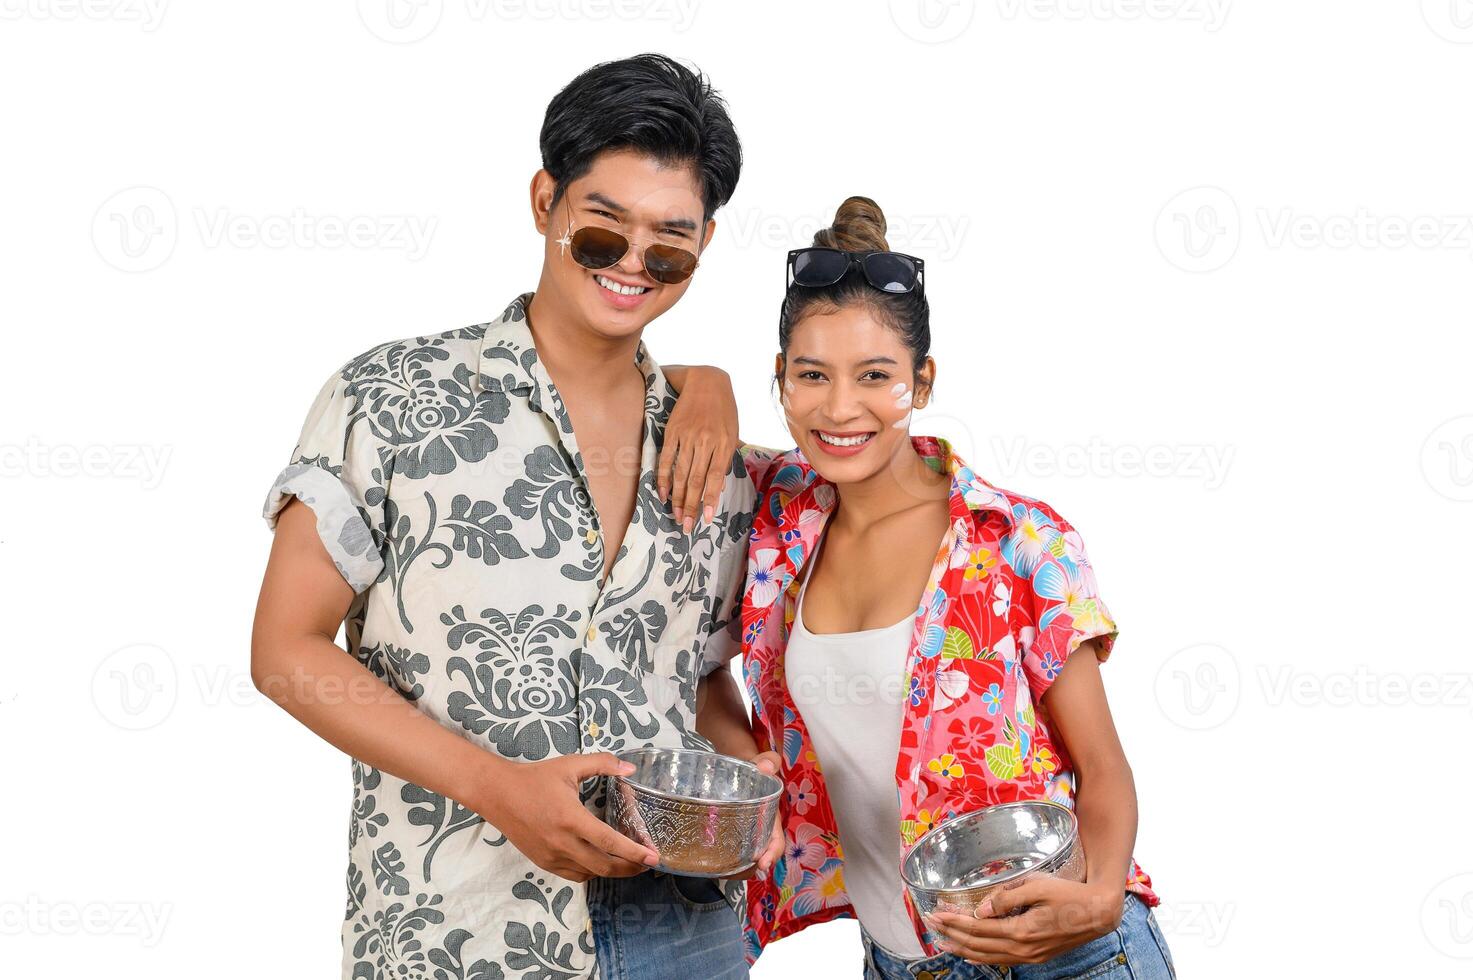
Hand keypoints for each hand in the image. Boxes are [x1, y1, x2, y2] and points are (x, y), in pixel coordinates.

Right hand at [472, 753, 660, 882]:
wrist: (497, 794)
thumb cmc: (534, 778)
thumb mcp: (570, 765)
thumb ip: (602, 764)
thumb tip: (629, 768)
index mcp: (571, 819)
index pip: (609, 842)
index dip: (634, 852)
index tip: (654, 856)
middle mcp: (562, 843)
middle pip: (604, 866)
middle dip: (631, 868)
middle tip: (648, 862)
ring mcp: (552, 856)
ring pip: (590, 874)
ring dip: (612, 871)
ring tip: (629, 862)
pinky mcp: (543, 863)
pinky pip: (574, 875)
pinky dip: (591, 871)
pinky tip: (601, 861)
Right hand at [657, 366, 738, 533]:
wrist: (706, 381)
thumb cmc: (724, 410)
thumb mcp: (733, 432)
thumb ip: (725, 457)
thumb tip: (717, 486)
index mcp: (724, 443)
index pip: (715, 477)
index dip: (709, 499)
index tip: (705, 519)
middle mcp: (705, 441)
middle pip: (695, 480)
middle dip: (690, 505)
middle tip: (685, 526)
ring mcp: (688, 436)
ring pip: (680, 473)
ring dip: (677, 497)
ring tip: (676, 515)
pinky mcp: (673, 432)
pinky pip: (666, 459)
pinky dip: (663, 477)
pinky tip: (662, 493)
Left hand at [724, 751, 784, 880]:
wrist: (736, 770)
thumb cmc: (751, 770)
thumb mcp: (761, 764)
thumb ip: (767, 762)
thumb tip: (766, 767)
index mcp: (770, 819)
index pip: (776, 842)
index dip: (772, 854)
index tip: (762, 863)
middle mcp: (758, 832)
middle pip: (758, 858)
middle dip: (749, 869)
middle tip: (733, 873)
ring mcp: (743, 836)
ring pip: (743, 861)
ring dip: (734, 870)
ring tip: (718, 871)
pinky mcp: (728, 837)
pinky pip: (728, 855)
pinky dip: (722, 863)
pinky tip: (709, 864)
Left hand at [925, 877, 1123, 965]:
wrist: (1098, 913)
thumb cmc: (1069, 895)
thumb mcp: (1037, 886)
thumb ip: (1006, 897)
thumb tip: (980, 910)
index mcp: (1021, 930)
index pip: (977, 928)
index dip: (953, 922)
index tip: (935, 913)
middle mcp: (1023, 949)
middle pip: (978, 945)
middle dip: (951, 934)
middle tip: (931, 925)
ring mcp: (1029, 956)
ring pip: (987, 957)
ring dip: (962, 949)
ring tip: (943, 942)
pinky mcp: (1035, 957)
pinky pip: (1002, 960)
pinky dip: (982, 958)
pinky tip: (970, 954)